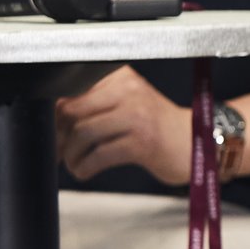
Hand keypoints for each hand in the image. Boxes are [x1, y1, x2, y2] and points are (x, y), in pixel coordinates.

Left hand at [53, 68, 191, 189]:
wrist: (197, 141)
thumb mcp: (129, 102)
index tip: (53, 131)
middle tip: (58, 152)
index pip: (74, 89)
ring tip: (73, 164)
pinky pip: (98, 155)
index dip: (55, 114)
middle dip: (59, 136)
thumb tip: (55, 119)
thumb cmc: (158, 126)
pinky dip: (84, 167)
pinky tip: (85, 171)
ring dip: (70, 155)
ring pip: (83, 133)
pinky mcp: (141, 142)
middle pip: (73, 110)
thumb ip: (98, 103)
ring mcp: (136, 115)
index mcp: (122, 77)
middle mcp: (129, 90)